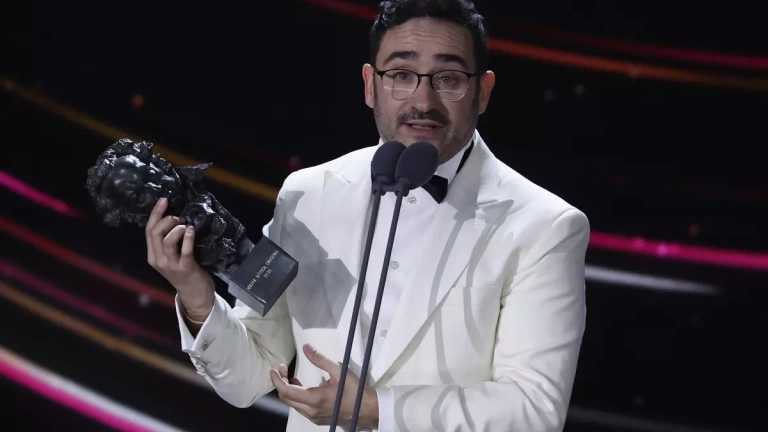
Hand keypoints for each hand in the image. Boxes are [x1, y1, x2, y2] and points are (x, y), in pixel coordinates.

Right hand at [146, 198, 213, 320]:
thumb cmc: (185, 271)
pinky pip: (184, 250)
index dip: (155, 214)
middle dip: (165, 219)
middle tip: (178, 216)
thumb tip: (176, 218)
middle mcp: (158, 260)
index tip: (164, 200)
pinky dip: (187, 238)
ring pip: (166, 241)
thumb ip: (169, 241)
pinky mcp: (185, 268)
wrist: (195, 295)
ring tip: (185, 224)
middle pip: (155, 233)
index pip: (148, 231)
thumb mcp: (171, 257)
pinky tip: (191, 230)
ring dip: (175, 228)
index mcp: (153, 255)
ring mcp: (171, 265)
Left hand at [271, 344, 378, 428]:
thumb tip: (305, 347)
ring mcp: (313, 417)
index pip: (286, 391)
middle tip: (282, 368)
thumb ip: (320, 359)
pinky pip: (300, 408)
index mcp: (314, 399)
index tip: (274, 369)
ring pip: (292, 404)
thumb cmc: (354, 389)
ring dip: (287, 389)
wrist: (366, 409)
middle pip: (286, 398)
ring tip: (290, 375)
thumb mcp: (338, 370)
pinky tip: (300, 386)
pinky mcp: (317, 419)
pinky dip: (295, 396)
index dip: (277, 380)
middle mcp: (310, 411)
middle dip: (280, 382)